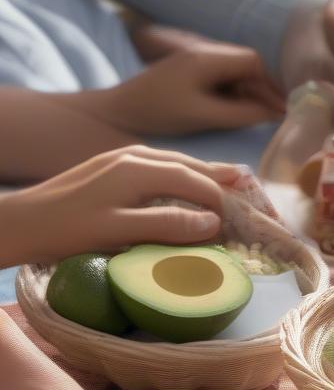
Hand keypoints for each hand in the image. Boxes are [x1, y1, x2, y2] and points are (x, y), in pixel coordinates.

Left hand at [0, 147, 236, 266]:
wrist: (20, 221)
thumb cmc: (66, 230)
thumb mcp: (118, 231)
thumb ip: (166, 225)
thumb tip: (213, 223)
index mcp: (138, 170)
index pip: (196, 182)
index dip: (224, 200)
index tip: (247, 220)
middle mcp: (134, 157)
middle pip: (191, 165)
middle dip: (224, 178)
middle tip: (253, 191)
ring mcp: (121, 158)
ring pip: (177, 162)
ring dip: (206, 173)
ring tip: (233, 181)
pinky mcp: (112, 166)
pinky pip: (162, 165)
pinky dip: (185, 174)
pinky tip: (189, 183)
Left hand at [96, 41, 285, 134]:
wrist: (117, 112)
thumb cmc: (158, 112)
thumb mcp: (204, 115)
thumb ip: (242, 113)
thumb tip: (275, 114)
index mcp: (206, 57)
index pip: (253, 61)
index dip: (270, 85)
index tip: (281, 110)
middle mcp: (203, 53)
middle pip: (247, 66)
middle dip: (262, 90)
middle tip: (275, 118)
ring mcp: (196, 63)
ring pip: (236, 74)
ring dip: (249, 94)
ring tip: (258, 118)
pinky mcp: (190, 75)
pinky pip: (223, 81)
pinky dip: (235, 96)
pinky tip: (236, 114)